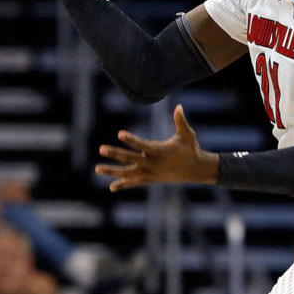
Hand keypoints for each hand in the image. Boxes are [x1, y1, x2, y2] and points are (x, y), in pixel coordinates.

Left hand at [96, 105, 218, 190]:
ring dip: (112, 171)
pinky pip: (135, 182)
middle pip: (130, 158)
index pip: (142, 145)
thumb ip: (181, 121)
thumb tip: (178, 106)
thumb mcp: (188, 135)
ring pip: (128, 173)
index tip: (119, 134)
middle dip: (115, 153)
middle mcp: (152, 163)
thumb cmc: (192, 149)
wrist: (197, 170)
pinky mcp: (151, 179)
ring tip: (97, 169)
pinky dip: (124, 184)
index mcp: (159, 151)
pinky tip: (111, 186)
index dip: (131, 139)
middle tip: (101, 149)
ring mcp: (150, 172)